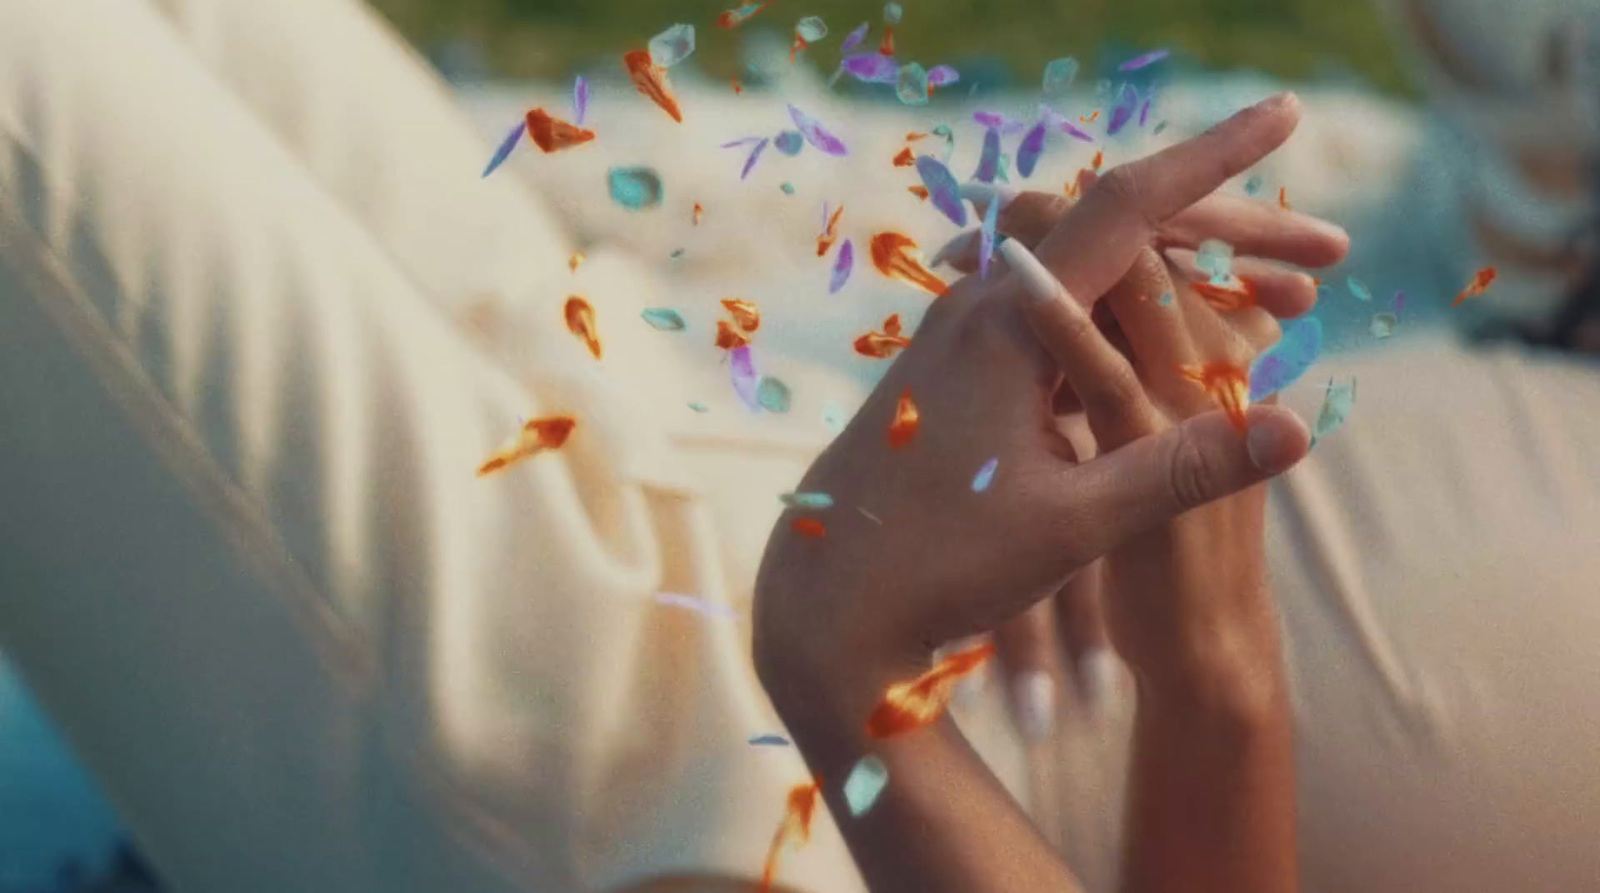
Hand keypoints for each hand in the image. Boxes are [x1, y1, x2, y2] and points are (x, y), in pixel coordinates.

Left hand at [752, 93, 1317, 722]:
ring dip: (1190, 278)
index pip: (1130, 206)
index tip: (1288, 113)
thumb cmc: (940, 566)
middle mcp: (981, 308)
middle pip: (1123, 228)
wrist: (829, 602)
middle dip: (1233, 233)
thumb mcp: (1074, 526)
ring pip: (1095, 271)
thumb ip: (1182, 469)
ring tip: (1286, 305)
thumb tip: (1295, 427)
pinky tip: (1184, 351)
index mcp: (1009, 325)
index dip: (1218, 157)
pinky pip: (1061, 312)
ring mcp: (963, 334)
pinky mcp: (958, 369)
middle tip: (1327, 254)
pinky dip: (1136, 318)